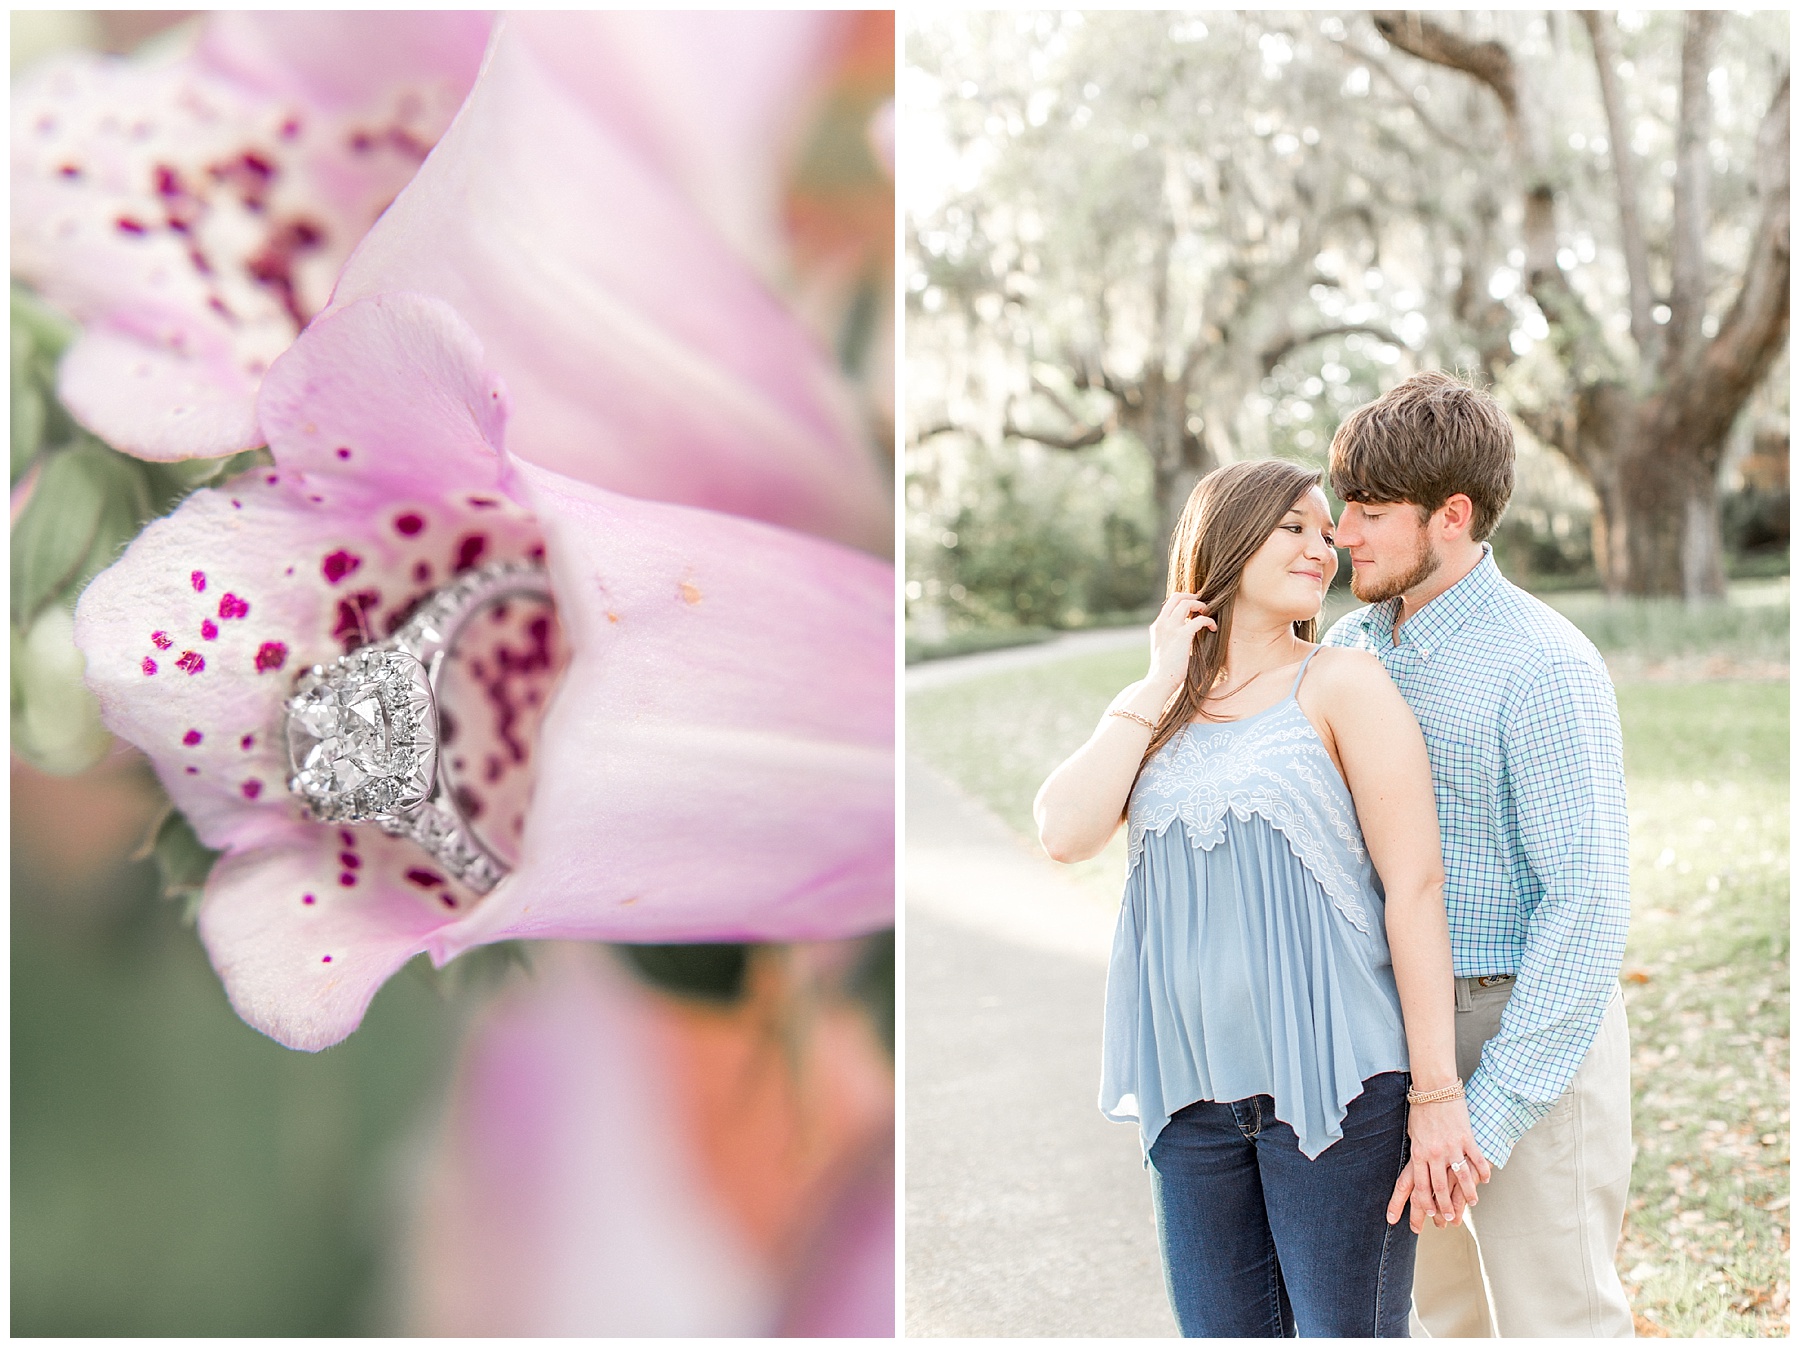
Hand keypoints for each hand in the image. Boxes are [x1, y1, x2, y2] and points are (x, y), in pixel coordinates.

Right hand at [1147, 593, 1215, 692]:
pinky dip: (1209, 621)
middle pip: (1177, 597)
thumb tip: (1185, 635)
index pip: (1170, 603)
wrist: (1159, 681)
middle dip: (1193, 597)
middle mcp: (1162, 623)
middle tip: (1204, 605)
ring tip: (1208, 614)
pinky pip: (1199, 620)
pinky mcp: (1182, 635)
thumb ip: (1170, 638)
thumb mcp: (1163, 648)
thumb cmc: (1164, 670)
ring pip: (1187, 603)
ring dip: (1201, 606)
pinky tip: (1213, 628)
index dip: (1184, 599)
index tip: (1195, 605)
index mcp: (1158, 626)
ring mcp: (1171, 628)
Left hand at [1386, 1098, 1490, 1233]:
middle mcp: (1434, 1153)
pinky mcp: (1466, 1138)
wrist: (1435, 1089)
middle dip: (1444, 1205)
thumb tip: (1418, 1169)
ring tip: (1472, 1203)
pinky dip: (1482, 1171)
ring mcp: (1452, 1146)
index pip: (1421, 1185)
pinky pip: (1476, 1159)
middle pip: (1440, 1186)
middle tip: (1450, 1217)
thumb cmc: (1421, 1111)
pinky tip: (1486, 1180)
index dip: (1426, 1202)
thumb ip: (1418, 1153)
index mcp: (1419, 1153)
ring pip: (1461, 1177)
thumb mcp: (1413, 1134)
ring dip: (1467, 1193)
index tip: (1430, 1214)